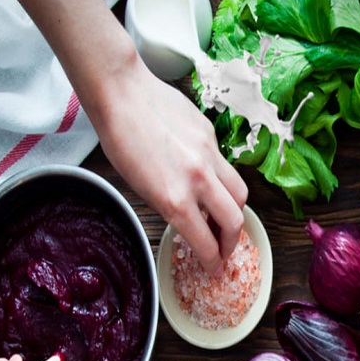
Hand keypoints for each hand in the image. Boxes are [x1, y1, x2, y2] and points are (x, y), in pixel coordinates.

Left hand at [0, 0, 248, 275]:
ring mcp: (209, 156)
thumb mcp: (138, 185)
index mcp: (174, 199)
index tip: (214, 267)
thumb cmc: (119, 139)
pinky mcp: (212, 136)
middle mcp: (197, 180)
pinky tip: (205, 178)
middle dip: (231, 242)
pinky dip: (220, 179)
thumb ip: (170, 206)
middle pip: (234, 221)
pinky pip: (226, 166)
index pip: (206, 243)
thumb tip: (189, 220)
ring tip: (223, 216)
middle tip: (224, 248)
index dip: (212, 262)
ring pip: (240, 193)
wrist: (121, 92)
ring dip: (235, 211)